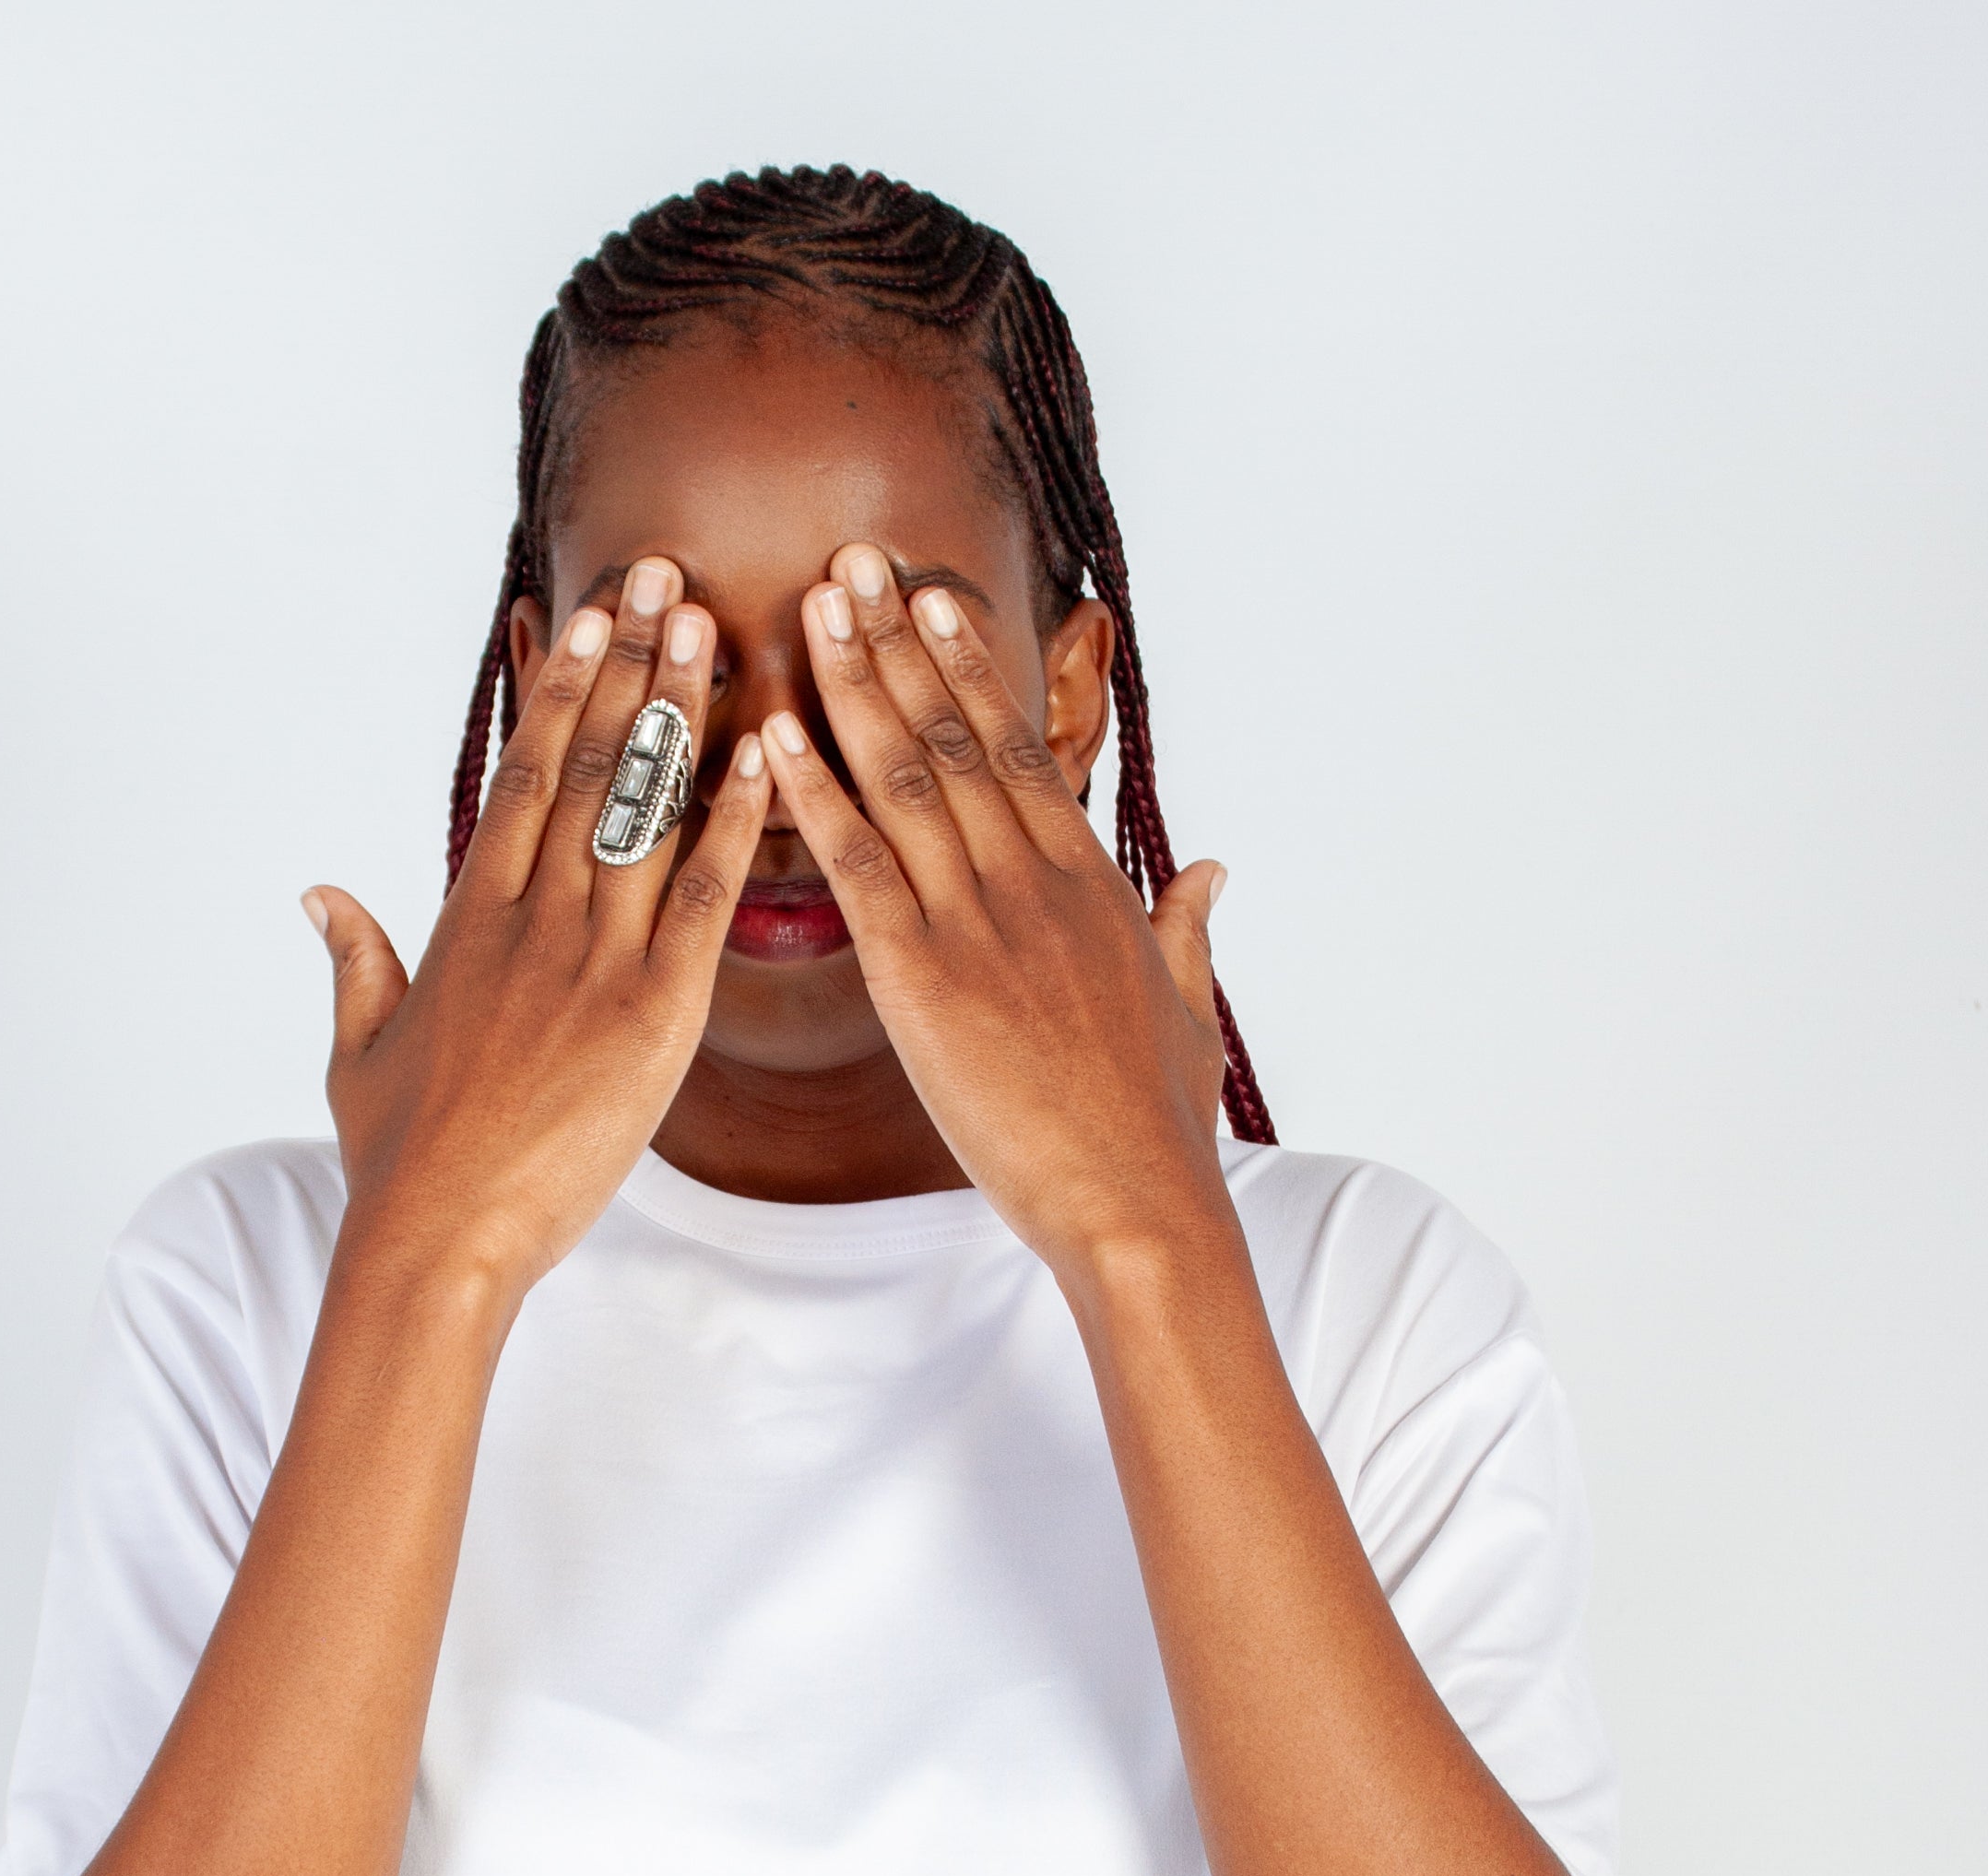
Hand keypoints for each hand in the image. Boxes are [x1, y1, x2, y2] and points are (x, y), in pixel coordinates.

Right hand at [304, 560, 769, 1296]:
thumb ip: (354, 959)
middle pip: (587, 768)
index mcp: (467, 921)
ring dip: (681, 714)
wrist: (437, 1235)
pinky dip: (735, 821)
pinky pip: (702, 899)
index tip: (588, 619)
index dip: (561, 691)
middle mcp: (530, 922)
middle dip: (628, 668)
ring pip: (643, 812)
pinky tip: (766, 755)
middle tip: (664, 579)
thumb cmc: (400, 1158)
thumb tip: (320, 893)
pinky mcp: (650, 1016)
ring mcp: (591, 962)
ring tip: (711, 629)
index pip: (523, 779)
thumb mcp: (361, 1047)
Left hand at [764, 546, 1231, 1268]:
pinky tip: (778, 735)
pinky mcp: (927, 978)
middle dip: (901, 643)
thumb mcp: (1189, 1011)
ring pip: (908, 777)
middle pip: (959, 736)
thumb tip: (1209, 871)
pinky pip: (860, 865)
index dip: (971, 669)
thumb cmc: (1156, 1126)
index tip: (933, 602)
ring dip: (854, 685)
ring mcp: (981, 922)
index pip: (1021, 749)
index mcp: (1090, 884)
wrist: (1137, 1201)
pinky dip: (815, 794)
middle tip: (854, 563)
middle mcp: (1035, 881)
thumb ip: (1188, 929)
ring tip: (814, 607)